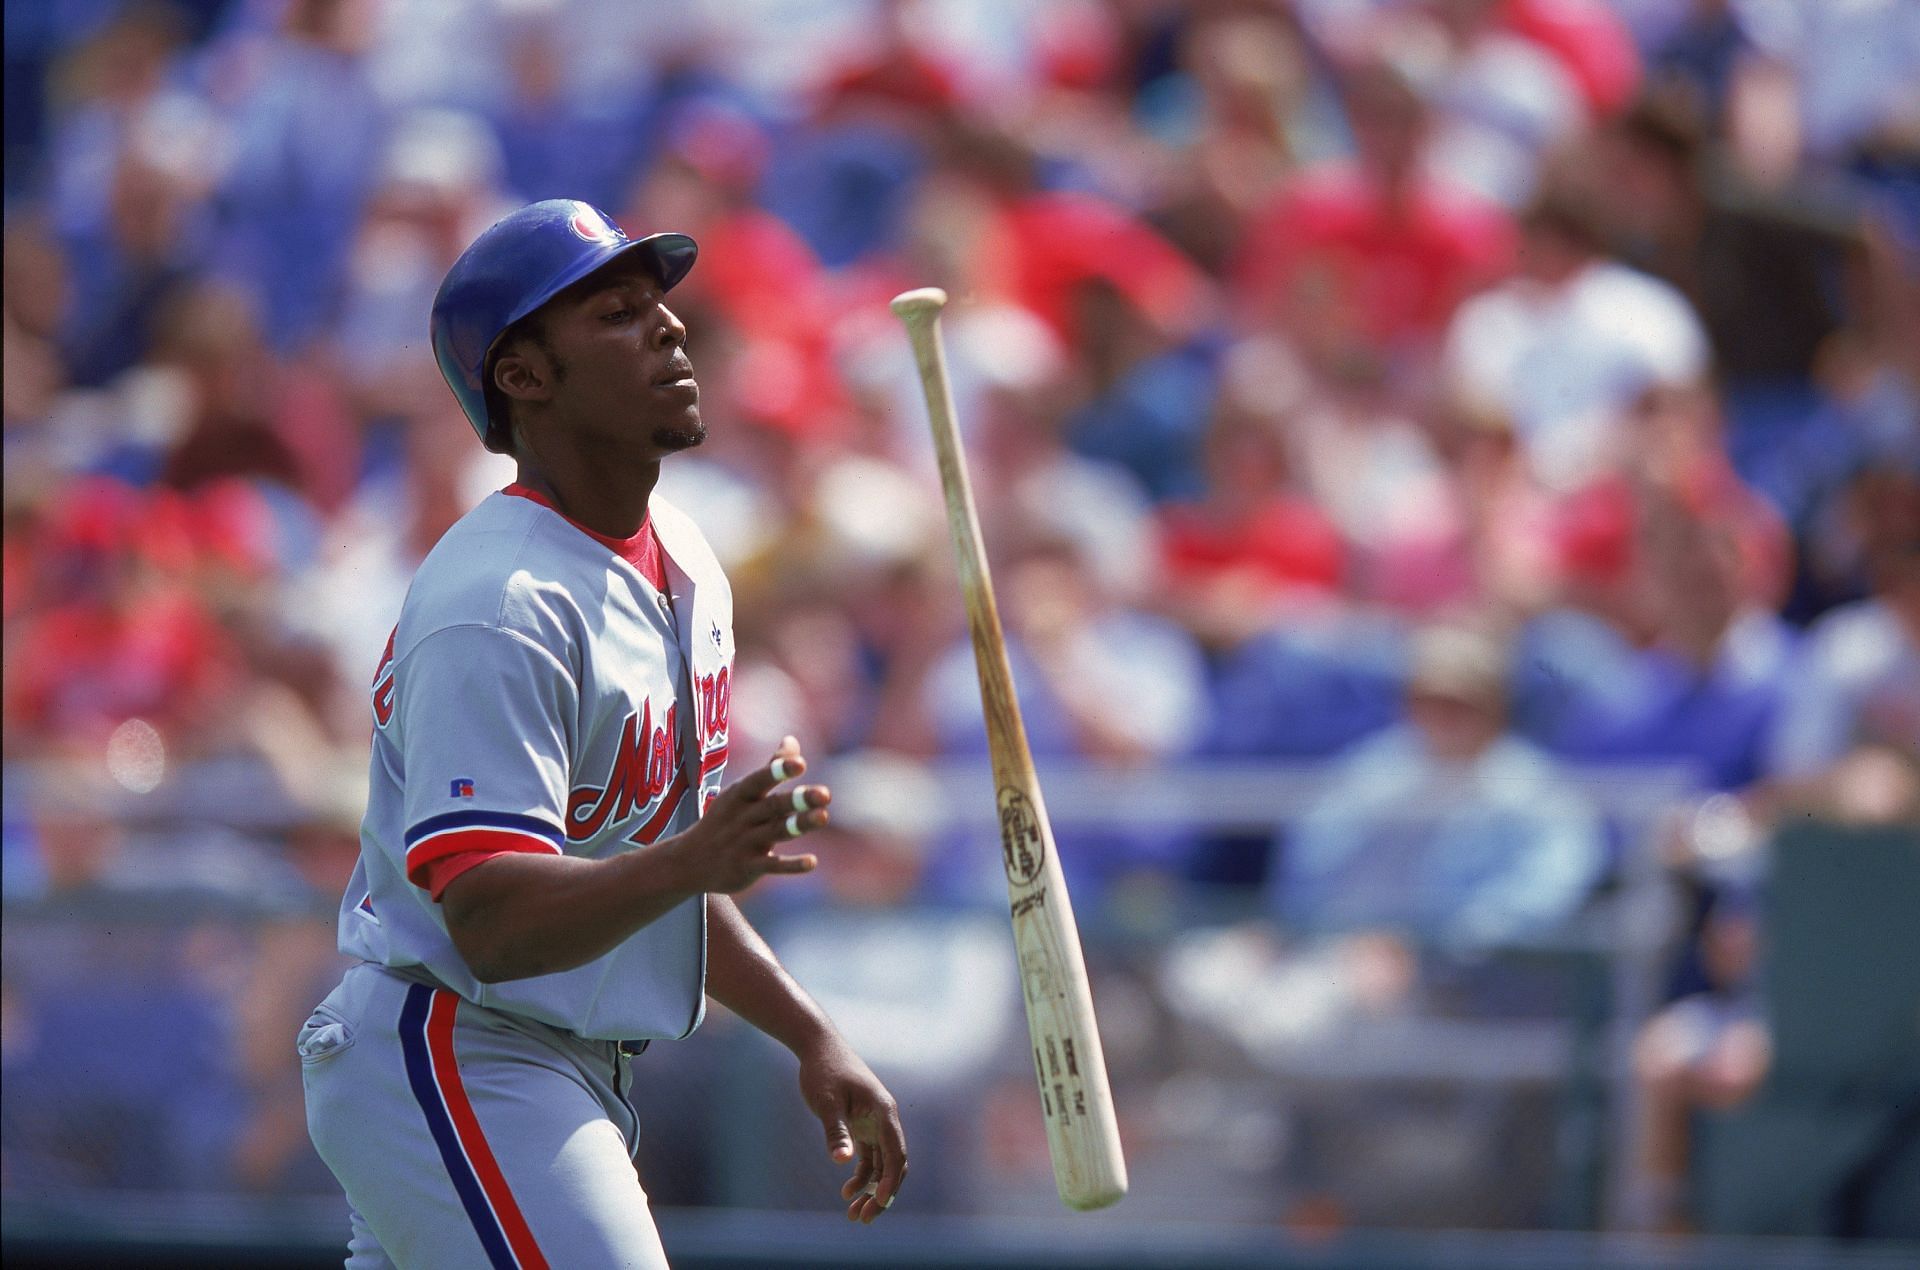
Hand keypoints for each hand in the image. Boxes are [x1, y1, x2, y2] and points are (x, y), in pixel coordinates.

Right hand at [667, 736, 829, 893]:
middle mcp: (743, 817)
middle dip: (798, 800)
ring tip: (823, 817)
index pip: (759, 780)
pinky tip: (812, 862)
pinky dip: (791, 865)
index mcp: (740, 795)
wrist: (689, 861)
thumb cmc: (723, 820)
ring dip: (800, 825)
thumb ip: (770, 767)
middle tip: (825, 794)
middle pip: (773, 806)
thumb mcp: (740, 792)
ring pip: (776, 832)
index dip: (778, 771)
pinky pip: (772, 865)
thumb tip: (793, 739)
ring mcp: (745, 843)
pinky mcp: (748, 867)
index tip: (800, 763)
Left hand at [796, 1034, 906, 1223]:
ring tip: (853, 1215)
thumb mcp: (826, 1102)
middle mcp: (885, 1119)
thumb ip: (835, 1131)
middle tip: (863, 1218)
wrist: (818, 1047)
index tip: (879, 1202)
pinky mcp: (863, 1126)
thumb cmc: (824, 1071)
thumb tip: (841, 1161)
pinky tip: (847, 1192)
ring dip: (871, 1190)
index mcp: (884, 1112)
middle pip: (894, 1164)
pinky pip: (870, 1158)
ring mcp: (875, 1124)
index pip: (896, 1153)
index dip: (891, 1181)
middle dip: (882, 1194)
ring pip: (882, 1165)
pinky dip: (862, 1176)